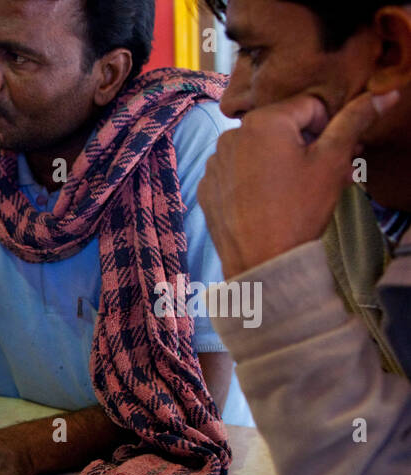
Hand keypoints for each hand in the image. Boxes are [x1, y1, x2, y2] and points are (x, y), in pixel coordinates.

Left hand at [199, 90, 398, 276]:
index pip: (310, 106)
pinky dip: (256, 179)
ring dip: (282, 161)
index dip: (330, 128)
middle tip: (326, 172)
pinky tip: (270, 200)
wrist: (263, 262)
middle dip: (307, 145)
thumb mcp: (333, 161)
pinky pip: (238, 173)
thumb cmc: (299, 210)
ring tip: (299, 189)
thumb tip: (384, 94)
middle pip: (282, 128)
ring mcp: (215, 163)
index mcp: (262, 121)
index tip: (337, 153)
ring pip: (259, 150)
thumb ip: (355, 120)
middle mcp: (230, 136)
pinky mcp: (207, 188)